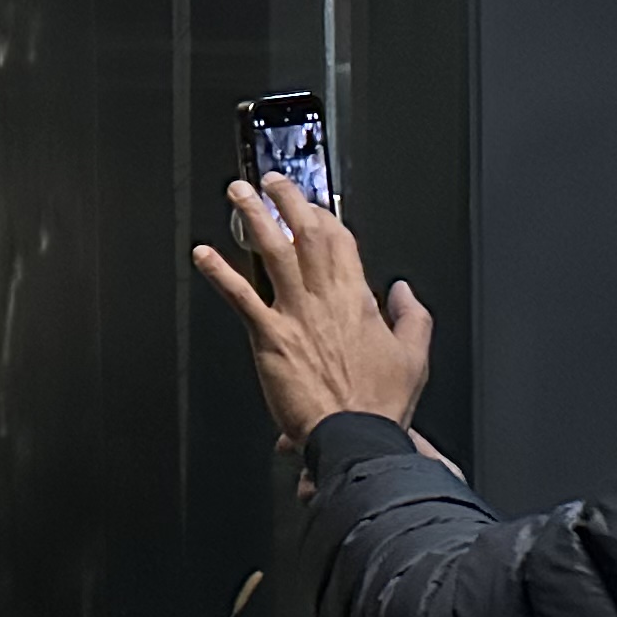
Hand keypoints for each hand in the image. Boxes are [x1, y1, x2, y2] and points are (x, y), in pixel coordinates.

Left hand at [190, 176, 434, 448]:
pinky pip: (240, 296)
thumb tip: (404, 291)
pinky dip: (219, 273)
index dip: (323, 216)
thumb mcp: (414, 357)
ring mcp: (296, 314)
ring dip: (253, 217)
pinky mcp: (270, 336)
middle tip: (272, 180)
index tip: (311, 202)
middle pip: (305, 234)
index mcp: (359, 300)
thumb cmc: (379, 404)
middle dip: (287, 200)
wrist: (356, 435)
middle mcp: (326, 298)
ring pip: (272, 251)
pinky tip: (202, 254)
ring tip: (238, 193)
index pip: (340, 242)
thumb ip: (411, 317)